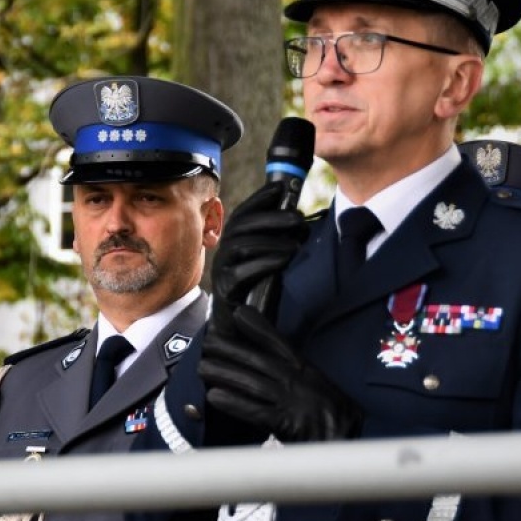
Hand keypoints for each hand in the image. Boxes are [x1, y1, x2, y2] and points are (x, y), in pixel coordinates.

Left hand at [199, 303, 361, 442]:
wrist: (351, 442)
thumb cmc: (333, 416)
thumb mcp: (317, 385)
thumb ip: (295, 372)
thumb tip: (270, 364)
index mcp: (305, 370)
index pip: (280, 344)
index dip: (259, 328)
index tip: (239, 313)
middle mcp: (297, 381)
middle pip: (258, 360)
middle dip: (230, 350)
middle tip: (206, 342)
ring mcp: (291, 401)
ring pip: (251, 383)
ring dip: (225, 374)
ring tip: (202, 367)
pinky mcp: (286, 423)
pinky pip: (255, 411)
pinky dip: (234, 403)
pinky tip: (214, 397)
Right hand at [209, 180, 309, 332]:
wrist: (242, 333)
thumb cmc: (259, 296)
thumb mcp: (270, 263)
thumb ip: (276, 243)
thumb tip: (298, 218)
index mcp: (233, 244)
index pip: (243, 214)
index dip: (260, 198)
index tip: (281, 187)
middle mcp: (223, 255)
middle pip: (241, 227)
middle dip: (271, 217)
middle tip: (298, 217)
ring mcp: (221, 273)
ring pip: (240, 246)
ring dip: (272, 240)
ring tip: (298, 240)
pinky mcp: (225, 292)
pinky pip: (241, 272)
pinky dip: (265, 262)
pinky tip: (286, 258)